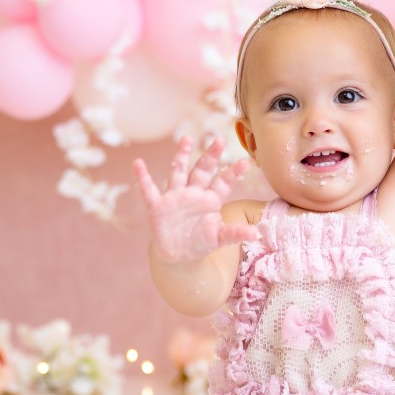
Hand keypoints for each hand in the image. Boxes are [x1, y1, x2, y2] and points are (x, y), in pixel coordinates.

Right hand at [134, 136, 258, 263]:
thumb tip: (257, 233)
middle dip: (210, 157)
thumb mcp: (219, 239)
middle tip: (220, 141)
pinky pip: (148, 190)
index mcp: (210, 199)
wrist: (179, 255)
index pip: (223, 183)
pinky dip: (142, 178)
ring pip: (178, 172)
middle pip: (202, 171)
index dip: (233, 173)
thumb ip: (236, 233)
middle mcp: (193, 193)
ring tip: (186, 139)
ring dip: (181, 156)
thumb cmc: (201, 242)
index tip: (245, 162)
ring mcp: (175, 197)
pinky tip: (137, 164)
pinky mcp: (157, 206)